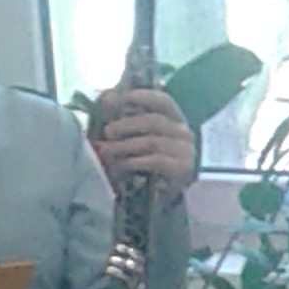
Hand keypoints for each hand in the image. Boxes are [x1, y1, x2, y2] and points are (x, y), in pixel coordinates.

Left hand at [91, 85, 194, 201]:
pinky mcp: (181, 168)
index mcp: (175, 118)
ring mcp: (185, 150)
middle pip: (153, 121)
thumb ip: (126, 117)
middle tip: (107, 131)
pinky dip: (133, 161)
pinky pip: (154, 161)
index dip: (141, 96)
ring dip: (124, 145)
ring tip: (107, 150)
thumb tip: (104, 97)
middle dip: (126, 125)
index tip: (120, 98)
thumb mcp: (139, 135)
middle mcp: (183, 132)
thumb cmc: (148, 157)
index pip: (162, 101)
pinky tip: (120, 164)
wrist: (164, 192)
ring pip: (151, 142)